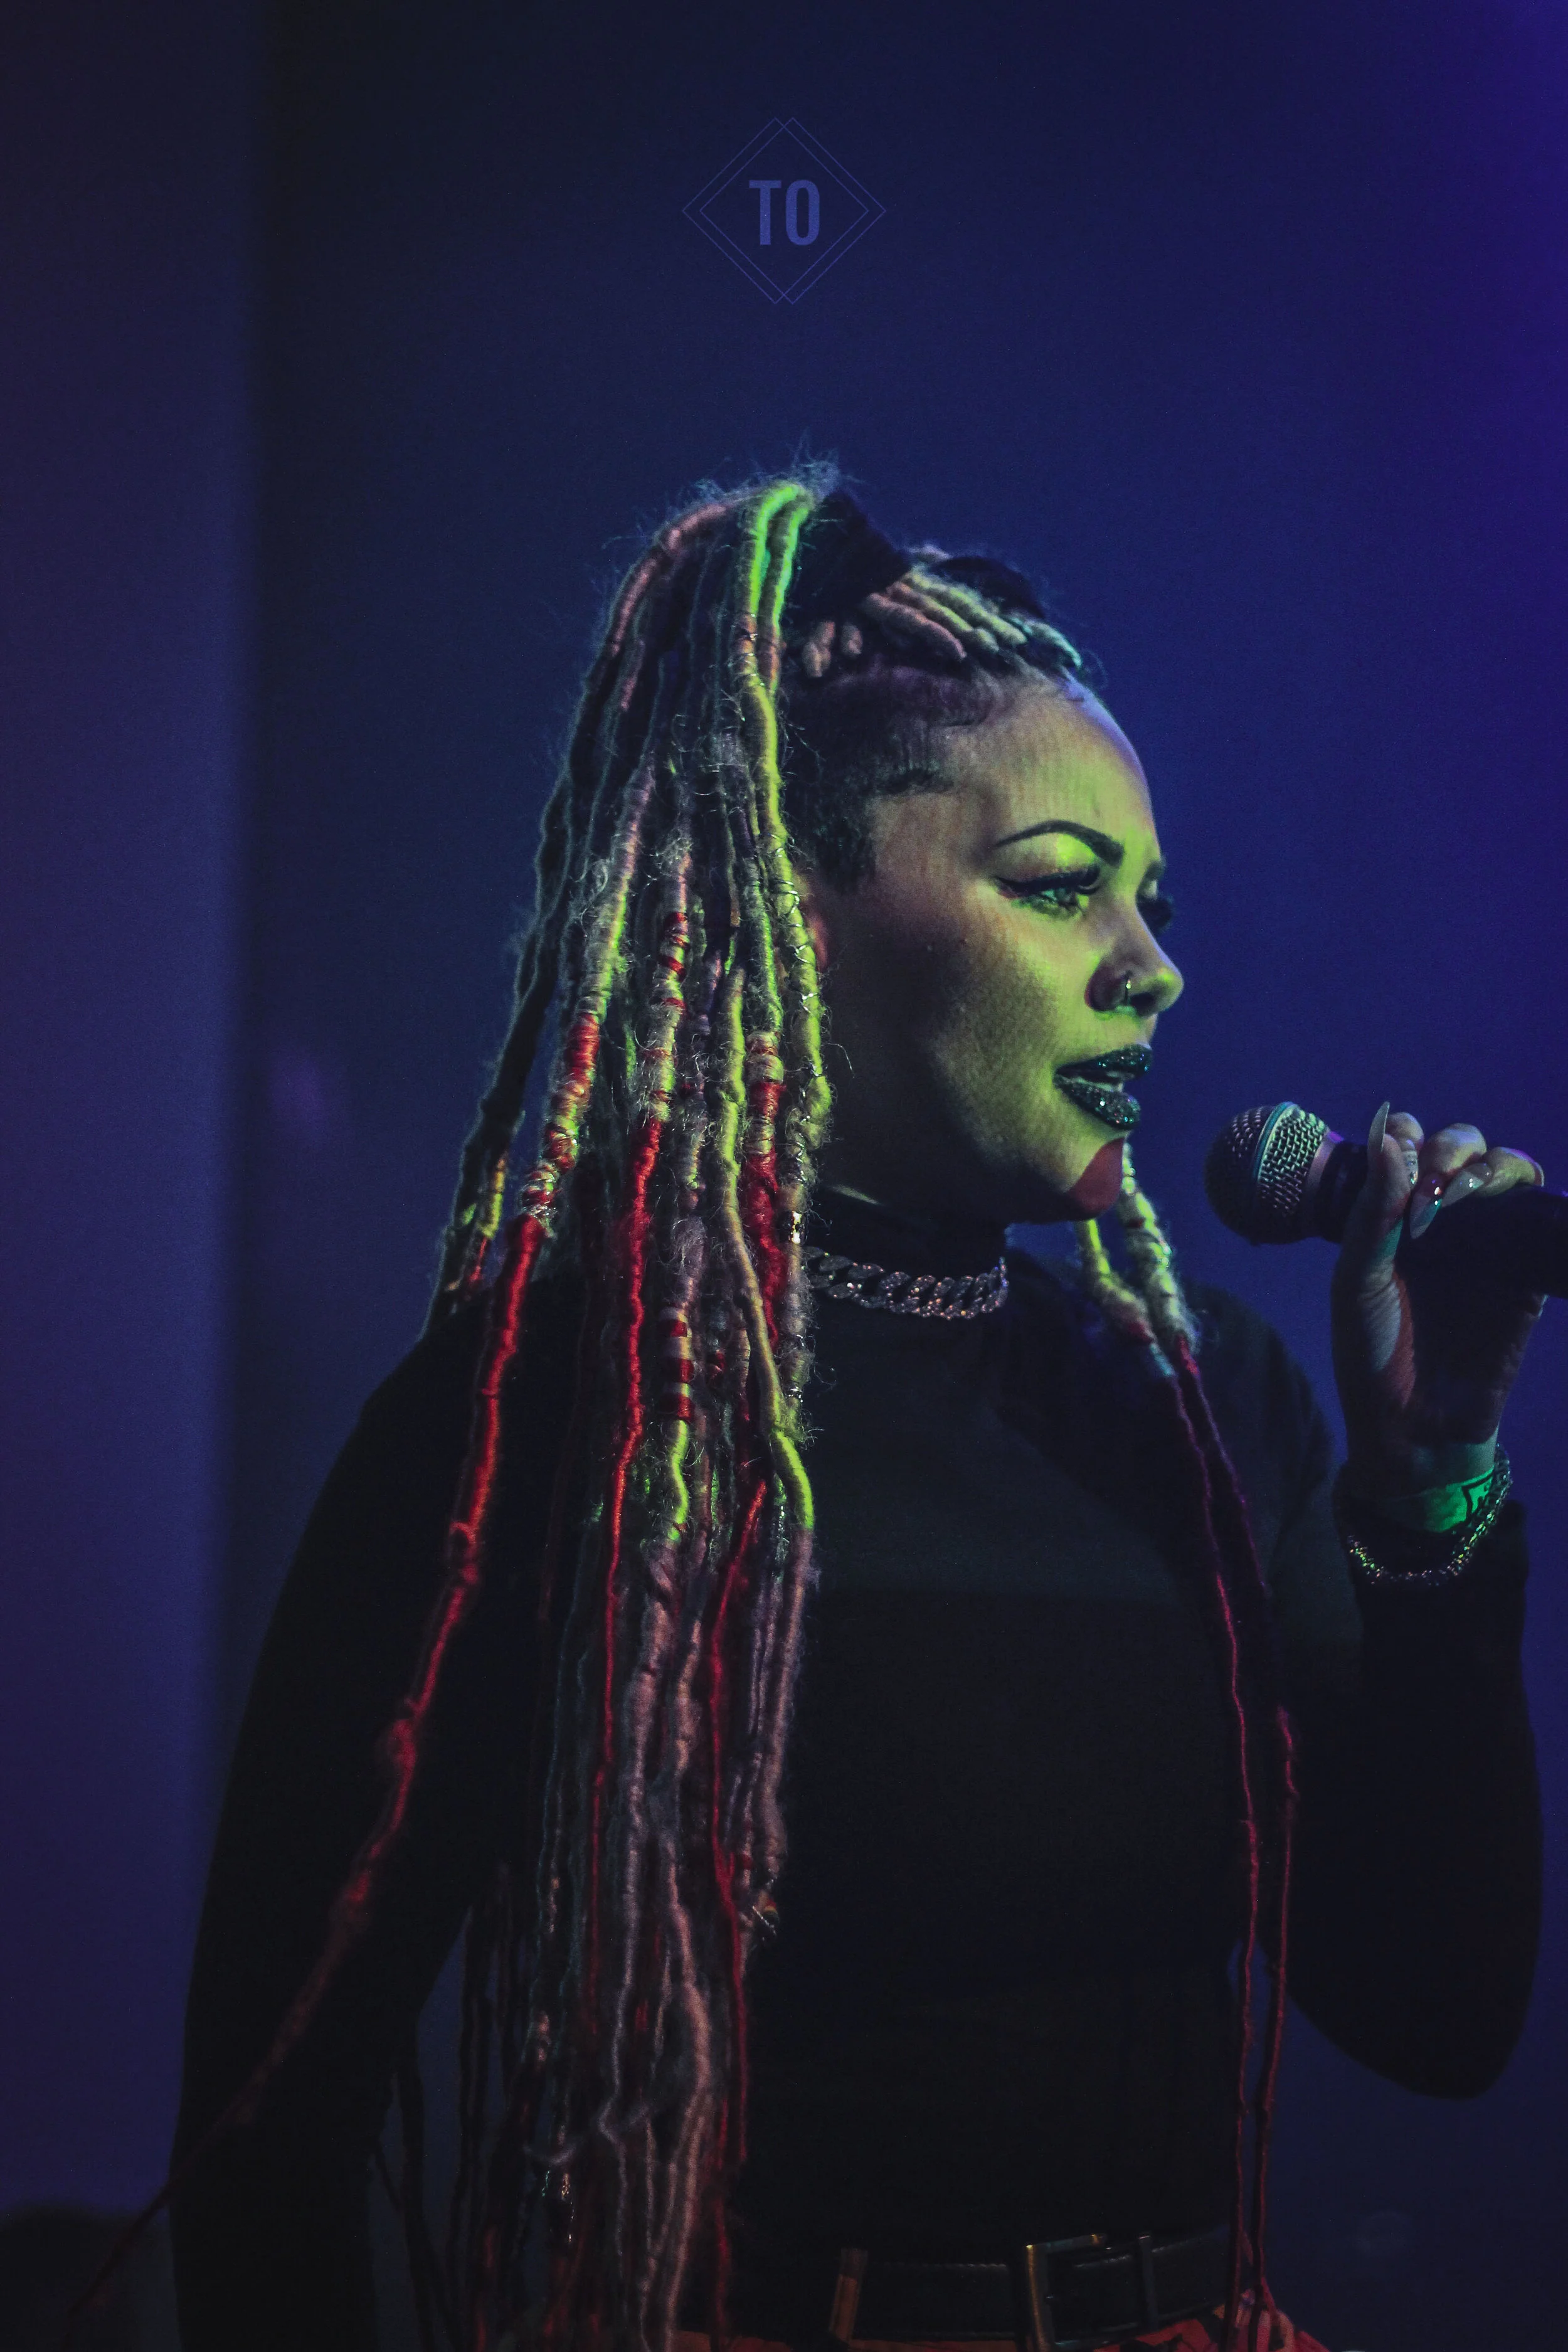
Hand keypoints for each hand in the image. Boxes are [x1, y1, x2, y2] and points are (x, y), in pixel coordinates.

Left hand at [1330, 1104, 1545, 1496]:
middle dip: (1453, 1146)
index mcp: (1395, 1216)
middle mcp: (1444, 1221)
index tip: (1400, 1156)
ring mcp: (1488, 1244)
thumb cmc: (1370, 1353)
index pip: (1410, 1145)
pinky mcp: (1527, 1276)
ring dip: (1492, 1165)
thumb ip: (1373, 1212)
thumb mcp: (1358, 1280)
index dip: (1410, 1135)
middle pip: (1464, 1147)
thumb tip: (1388, 1138)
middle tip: (1436, 1181)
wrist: (1414, 1426)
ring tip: (1465, 1194)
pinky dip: (1541, 1200)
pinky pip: (1545, 1223)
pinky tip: (1515, 1202)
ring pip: (1508, 1172)